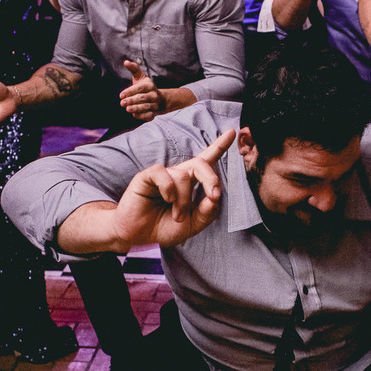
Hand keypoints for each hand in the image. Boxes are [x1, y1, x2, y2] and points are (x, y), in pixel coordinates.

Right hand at [111, 129, 235, 248]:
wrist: (138, 237)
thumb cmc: (163, 228)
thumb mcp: (192, 225)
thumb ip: (206, 213)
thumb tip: (214, 197)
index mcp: (190, 184)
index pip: (206, 161)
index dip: (219, 146)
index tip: (232, 132)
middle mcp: (178, 175)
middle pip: (200, 164)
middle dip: (211, 178)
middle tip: (214, 196)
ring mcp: (163, 175)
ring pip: (183, 175)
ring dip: (183, 200)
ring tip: (177, 216)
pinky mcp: (146, 176)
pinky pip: (163, 174)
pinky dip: (169, 188)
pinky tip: (167, 200)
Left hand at [119, 60, 166, 120]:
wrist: (161, 100)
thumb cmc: (146, 87)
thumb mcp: (140, 77)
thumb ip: (133, 69)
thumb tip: (126, 62)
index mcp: (150, 85)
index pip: (140, 88)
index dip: (130, 91)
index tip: (121, 95)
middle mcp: (154, 95)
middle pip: (142, 98)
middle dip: (132, 100)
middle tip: (122, 103)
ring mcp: (155, 105)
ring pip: (146, 107)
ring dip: (136, 108)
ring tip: (127, 109)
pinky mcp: (154, 113)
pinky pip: (148, 115)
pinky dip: (142, 115)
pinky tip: (134, 114)